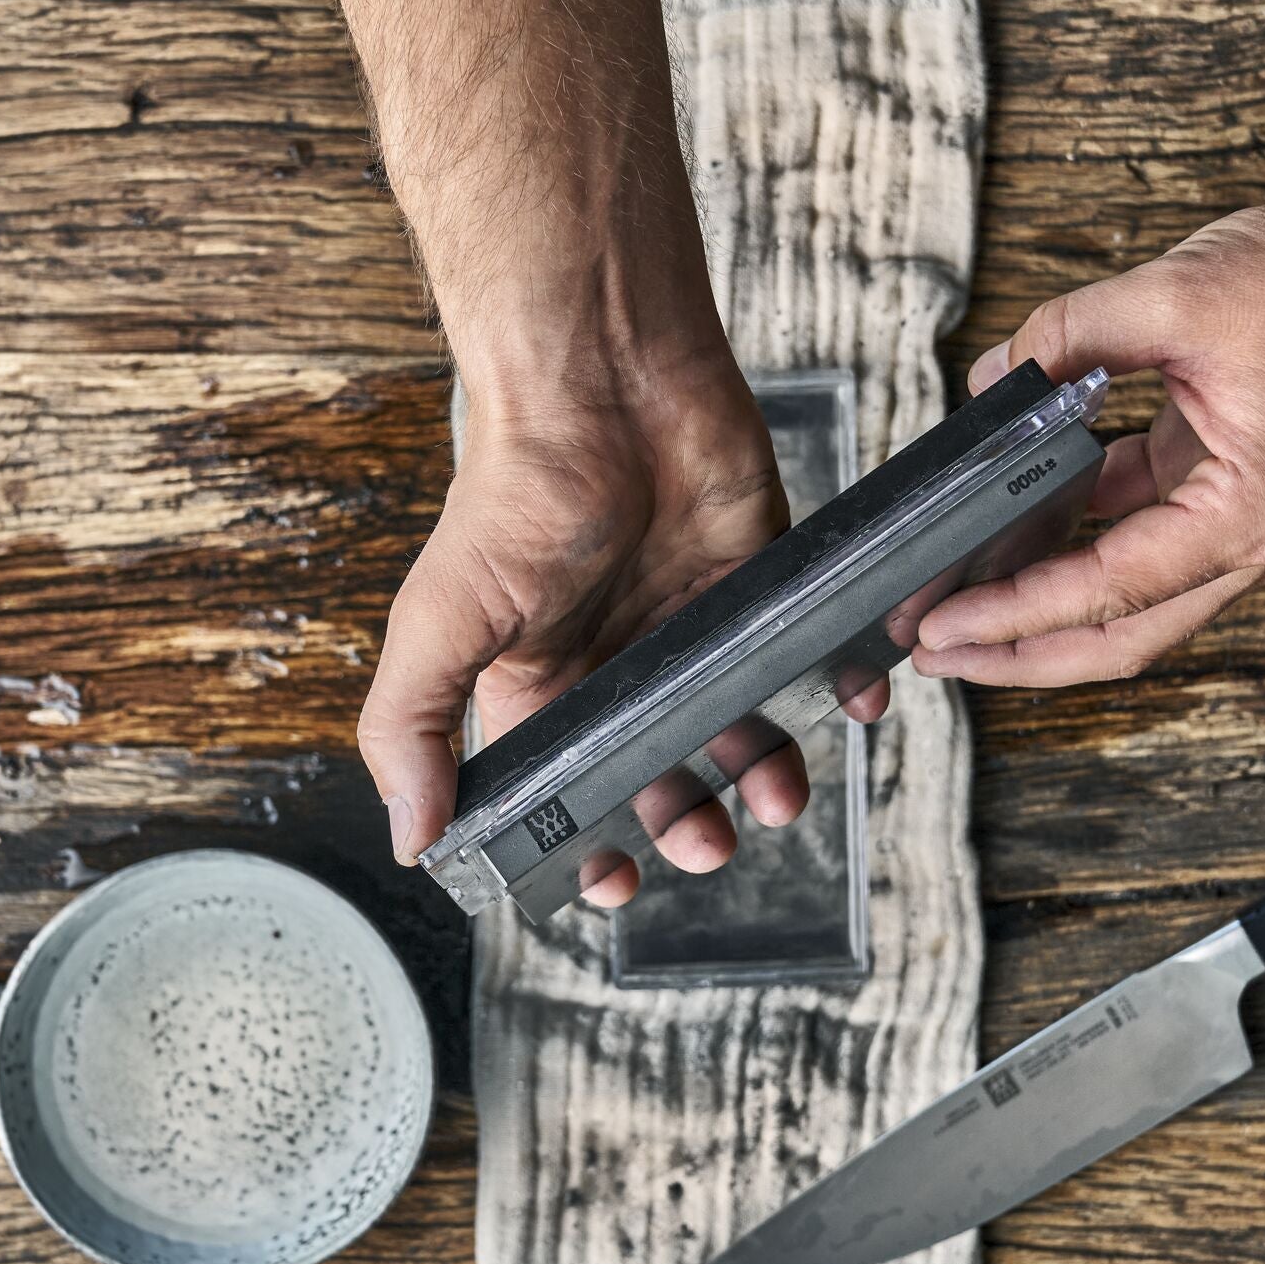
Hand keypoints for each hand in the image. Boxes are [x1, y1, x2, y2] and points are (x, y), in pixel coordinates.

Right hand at [360, 351, 885, 907]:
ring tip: (776, 793)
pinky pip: (804, 652)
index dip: (590, 844)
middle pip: (661, 773)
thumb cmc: (516, 491)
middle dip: (686, 820)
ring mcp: (690, 624)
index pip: (565, 791)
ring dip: (763, 773)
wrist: (603, 379)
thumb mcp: (443, 619)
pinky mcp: (756, 580)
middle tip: (708, 841)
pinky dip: (837, 686)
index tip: (617, 884)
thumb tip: (413, 841)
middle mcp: (616, 665)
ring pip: (738, 726)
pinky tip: (851, 708)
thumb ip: (414, 730)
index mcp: (536, 684)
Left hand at [910, 154, 1264, 684]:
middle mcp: (1258, 536)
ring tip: (961, 606)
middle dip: (1023, 653)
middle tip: (935, 653)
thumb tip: (993, 382)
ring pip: (1133, 599)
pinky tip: (1013, 530)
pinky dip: (1080, 542)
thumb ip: (1068, 338)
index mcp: (1253, 509)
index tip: (943, 627)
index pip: (1110, 591)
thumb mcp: (1174, 294)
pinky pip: (1142, 537)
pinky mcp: (1230, 487)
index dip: (1016, 614)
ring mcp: (1245, 518)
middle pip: (1124, 633)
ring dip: (1048, 606)